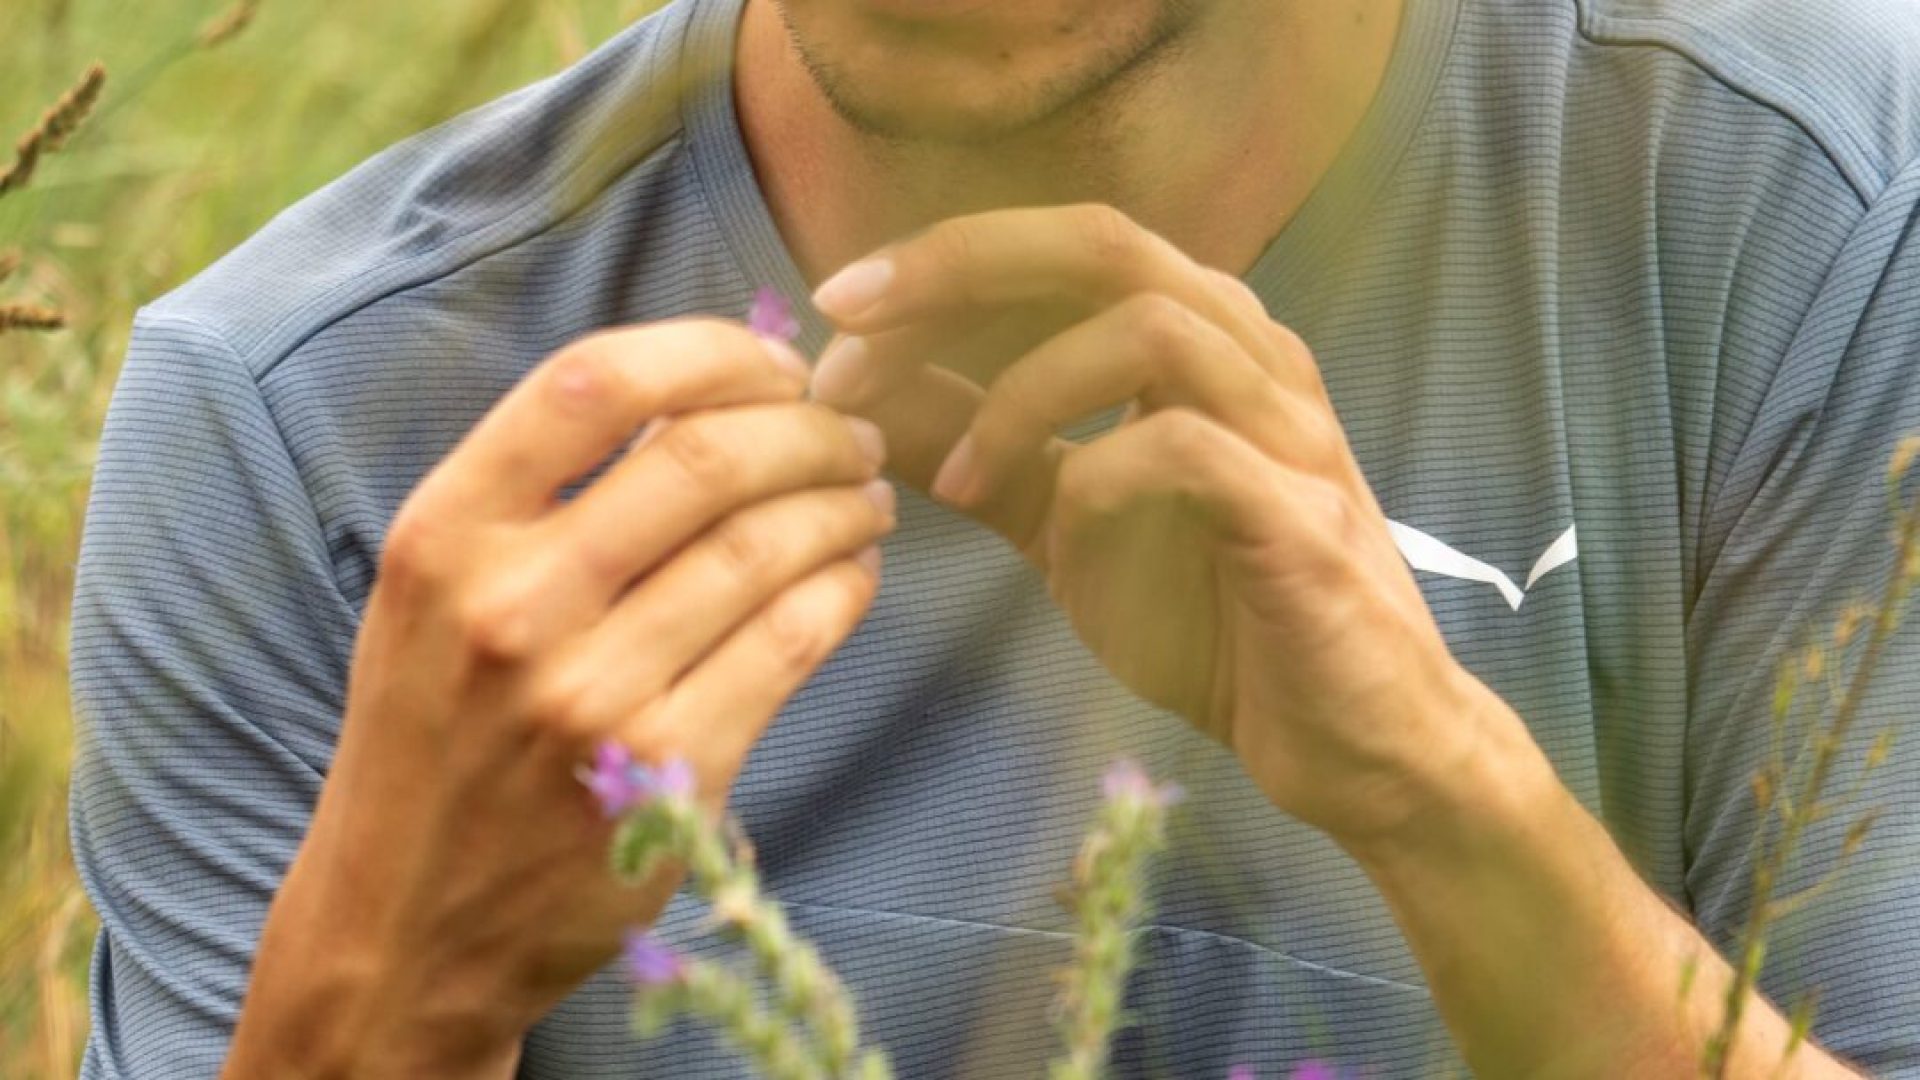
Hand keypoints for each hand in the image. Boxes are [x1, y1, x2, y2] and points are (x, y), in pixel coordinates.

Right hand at [226, 321, 894, 1077]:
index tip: (776, 366)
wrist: (402, 931)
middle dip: (809, 430)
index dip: (712, 353)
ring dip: (842, 506)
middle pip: (704, 458)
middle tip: (851, 437)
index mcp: (442, 537)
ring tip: (866, 500)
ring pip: (764, 549)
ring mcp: (590, 698)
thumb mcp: (437, 600)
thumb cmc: (437, 738)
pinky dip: (844, 592)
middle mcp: (509, 607)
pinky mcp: (667, 777)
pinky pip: (791, 644)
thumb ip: (541, 498)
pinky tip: (854, 577)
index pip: (594, 383)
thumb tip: (705, 400)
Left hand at [808, 204, 1510, 847]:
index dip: (944, 260)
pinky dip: (1095, 479)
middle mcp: (1252, 357)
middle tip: (848, 323)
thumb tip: (873, 399)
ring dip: (1020, 391)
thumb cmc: (1219, 625)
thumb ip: (988, 456)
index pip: (1063, 248)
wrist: (1350, 742)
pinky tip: (1056, 540)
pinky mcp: (1302, 517)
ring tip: (954, 474)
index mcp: (1200, 343)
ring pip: (1149, 327)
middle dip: (959, 269)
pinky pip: (1187, 449)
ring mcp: (1289, 428)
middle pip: (1104, 243)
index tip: (836, 310)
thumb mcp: (1070, 527)